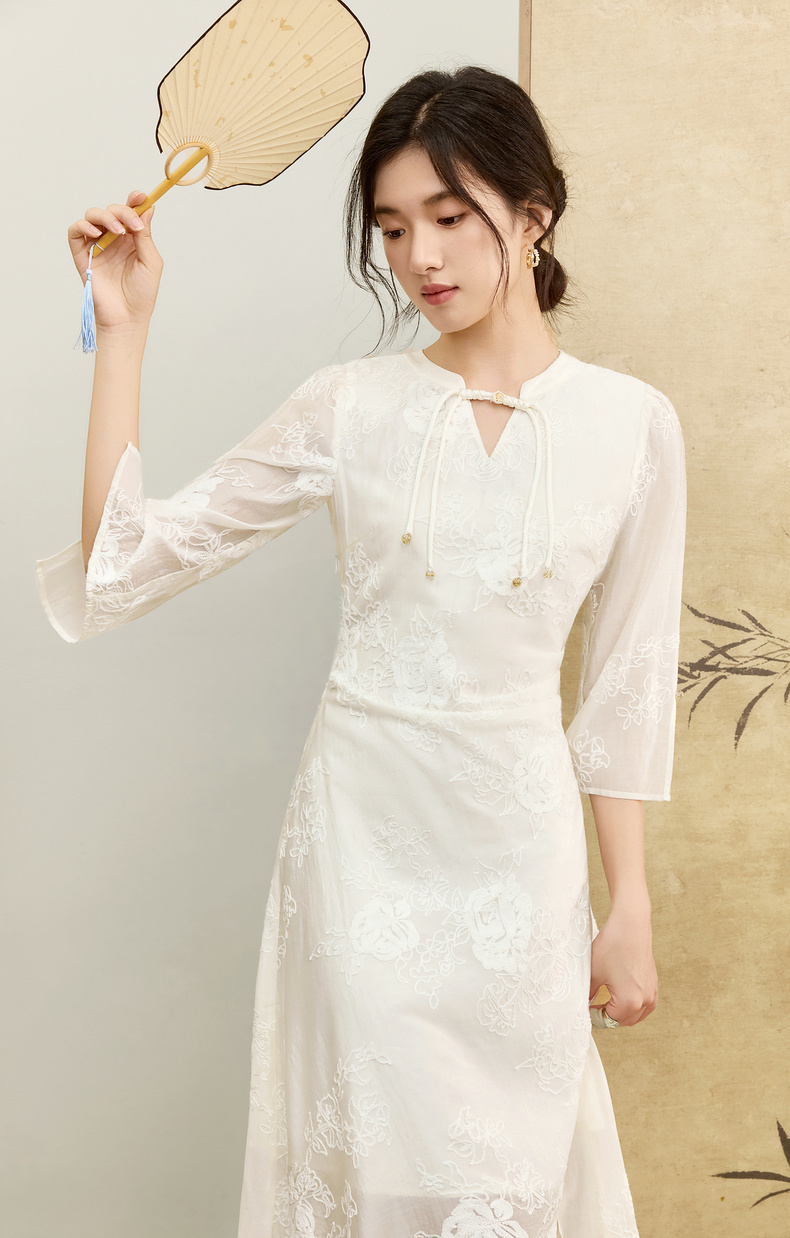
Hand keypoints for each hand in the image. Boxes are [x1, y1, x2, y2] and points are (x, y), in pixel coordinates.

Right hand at [67, 189, 163, 333]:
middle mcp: (113, 239)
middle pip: (112, 210)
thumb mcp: (151, 261)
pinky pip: (76, 231)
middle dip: (123, 211)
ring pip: (93, 215)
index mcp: (132, 239)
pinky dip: (83, 225)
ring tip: (118, 232)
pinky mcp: (82, 254)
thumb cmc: (142, 293)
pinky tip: (96, 232)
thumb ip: (146, 235)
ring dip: (106, 217)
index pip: (130, 212)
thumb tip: (147, 209)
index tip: (141, 196)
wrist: (127, 316)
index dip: (134, 201)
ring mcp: (97, 245)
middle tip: (133, 226)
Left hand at [589, 904, 657, 1026]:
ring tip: (605, 1002)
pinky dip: (634, 1007)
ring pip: (636, 1015)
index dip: (594, 1016)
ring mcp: (652, 993)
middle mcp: (644, 1001)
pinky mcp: (654, 984)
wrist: (631, 926)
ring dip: (621, 1014)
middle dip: (607, 1017)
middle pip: (623, 1021)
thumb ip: (588, 994)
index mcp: (629, 1002)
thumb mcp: (593, 973)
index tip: (584, 1009)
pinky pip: (645, 1006)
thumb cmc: (611, 948)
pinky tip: (622, 998)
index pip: (608, 1020)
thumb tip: (584, 1005)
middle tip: (592, 1006)